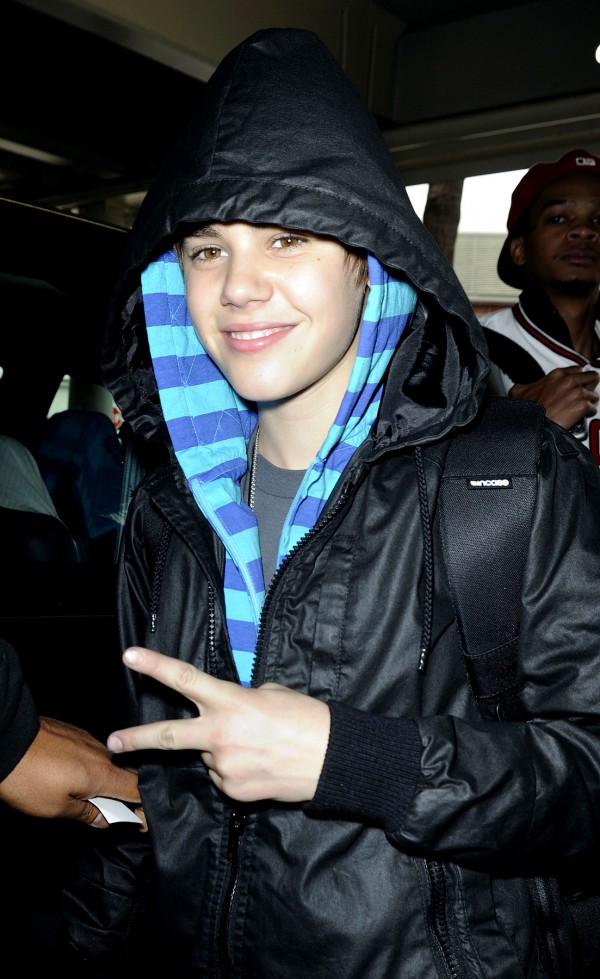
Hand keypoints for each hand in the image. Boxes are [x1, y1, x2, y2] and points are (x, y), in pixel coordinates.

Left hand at [0, 716, 144, 828]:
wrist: (7, 740)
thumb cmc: (29, 778)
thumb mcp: (55, 807)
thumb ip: (86, 813)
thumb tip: (104, 819)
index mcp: (102, 775)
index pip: (136, 790)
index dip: (143, 807)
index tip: (142, 821)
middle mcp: (102, 754)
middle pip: (129, 774)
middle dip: (131, 794)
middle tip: (125, 812)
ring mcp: (89, 741)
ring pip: (112, 763)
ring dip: (113, 780)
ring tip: (102, 797)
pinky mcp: (77, 734)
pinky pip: (96, 753)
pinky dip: (98, 768)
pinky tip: (85, 778)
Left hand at [108, 647, 330, 803]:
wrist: (334, 759)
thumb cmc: (308, 718)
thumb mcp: (273, 694)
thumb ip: (240, 700)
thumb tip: (227, 711)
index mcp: (231, 701)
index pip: (185, 679)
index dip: (155, 666)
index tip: (130, 655)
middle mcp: (221, 734)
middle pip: (168, 735)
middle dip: (136, 738)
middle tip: (113, 741)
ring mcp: (225, 766)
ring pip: (208, 757)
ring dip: (222, 752)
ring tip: (258, 749)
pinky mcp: (233, 791)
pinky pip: (223, 777)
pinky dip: (235, 771)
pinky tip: (260, 766)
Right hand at [509, 366, 598, 429]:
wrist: (533, 424)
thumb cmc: (528, 410)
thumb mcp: (519, 391)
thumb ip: (526, 385)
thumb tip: (523, 387)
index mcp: (557, 375)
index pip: (578, 369)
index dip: (578, 378)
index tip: (577, 383)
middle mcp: (569, 381)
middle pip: (592, 377)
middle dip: (589, 386)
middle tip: (585, 393)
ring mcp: (577, 393)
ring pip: (594, 394)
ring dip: (589, 401)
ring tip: (582, 407)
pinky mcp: (582, 406)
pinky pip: (593, 408)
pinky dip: (588, 413)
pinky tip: (580, 416)